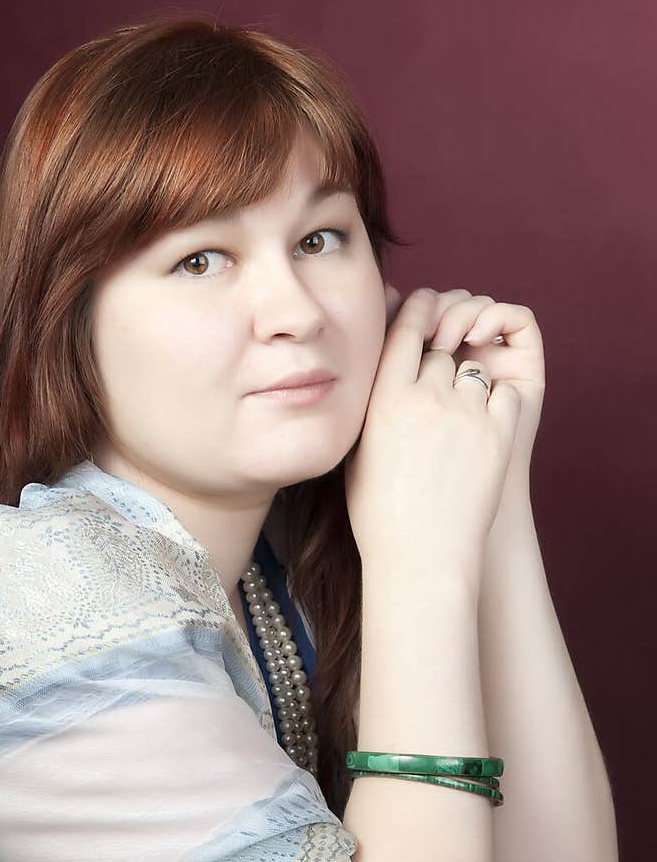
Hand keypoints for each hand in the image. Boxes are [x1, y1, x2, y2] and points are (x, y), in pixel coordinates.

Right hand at [346, 287, 521, 590]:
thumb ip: (369, 405)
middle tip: (440, 391)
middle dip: (443, 362)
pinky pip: (505, 394)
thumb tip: (377, 374)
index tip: (426, 305)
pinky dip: (498, 405)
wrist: (420, 556)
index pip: (405, 329)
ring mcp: (466, 413)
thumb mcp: (356, 451)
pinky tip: (484, 430)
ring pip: (475, 371)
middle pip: (442, 350)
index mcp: (384, 398)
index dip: (418, 310)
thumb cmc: (379, 513)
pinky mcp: (499, 433)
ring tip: (459, 423)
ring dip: (470, 386)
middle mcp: (426, 396)